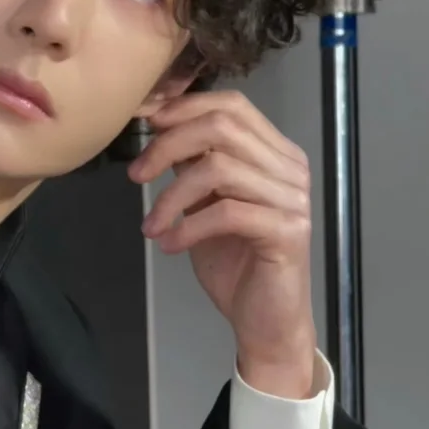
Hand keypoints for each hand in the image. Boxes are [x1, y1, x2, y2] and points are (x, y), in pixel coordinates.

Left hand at [129, 90, 317, 398]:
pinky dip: (187, 227)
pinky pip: (226, 212)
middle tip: (136, 175)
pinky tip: (169, 244)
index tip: (142, 123)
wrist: (265, 322)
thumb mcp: (205, 205)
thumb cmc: (236, 264)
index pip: (232, 106)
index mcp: (275, 154)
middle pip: (222, 127)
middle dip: (168, 145)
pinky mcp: (286, 231)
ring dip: (172, 197)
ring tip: (153, 225)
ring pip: (219, 168)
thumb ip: (194, 166)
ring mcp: (292, 199)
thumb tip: (161, 128)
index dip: (182, 107)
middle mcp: (289, 169)